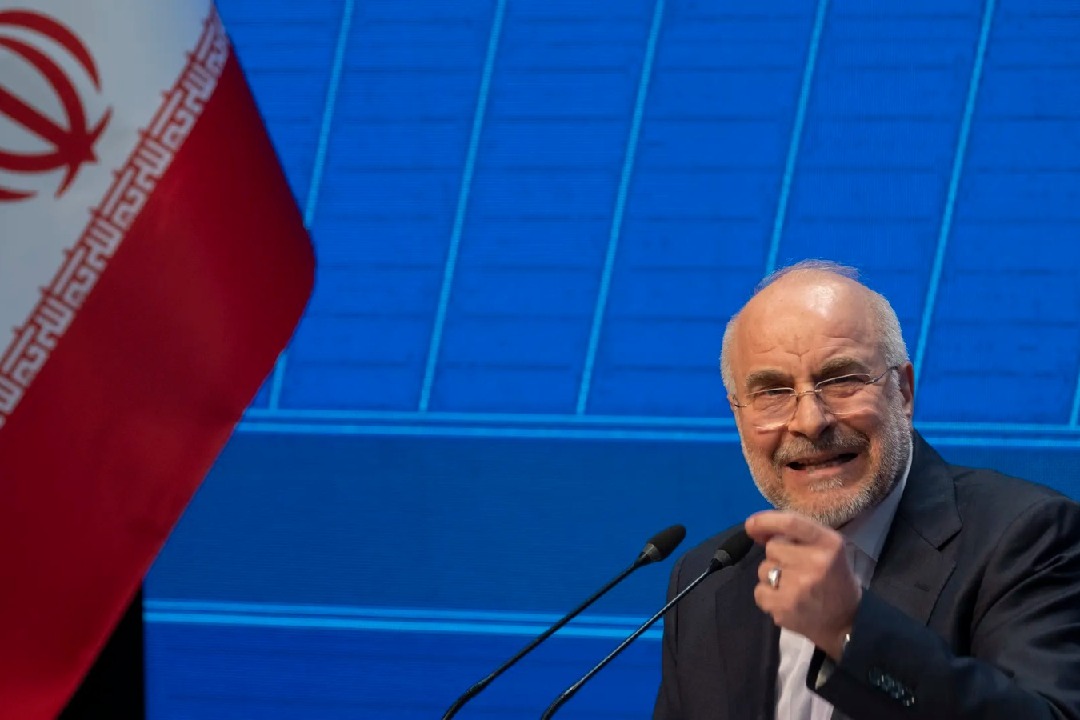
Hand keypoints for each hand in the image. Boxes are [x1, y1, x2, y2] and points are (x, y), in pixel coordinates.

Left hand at [745, 510, 860, 659]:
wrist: (846, 624)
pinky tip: (785, 601)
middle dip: (778, 556)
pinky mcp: (785, 606)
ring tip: (793, 587)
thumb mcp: (828, 550)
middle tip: (795, 570)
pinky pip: (759, 592)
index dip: (765, 520)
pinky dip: (767, 596)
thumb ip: (798, 535)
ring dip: (772, 577)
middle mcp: (815, 561)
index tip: (751, 524)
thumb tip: (755, 529)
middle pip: (772, 547)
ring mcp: (798, 586)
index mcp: (828, 543)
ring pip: (763, 570)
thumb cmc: (834, 581)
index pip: (790, 522)